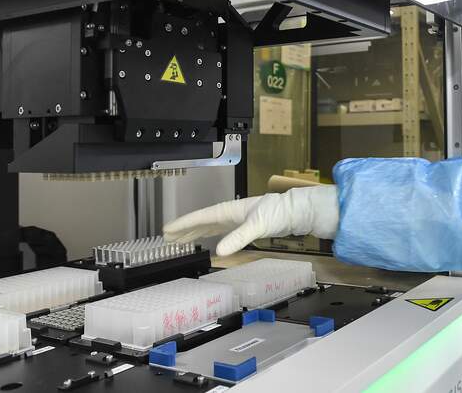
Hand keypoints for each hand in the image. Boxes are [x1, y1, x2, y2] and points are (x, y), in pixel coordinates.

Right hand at [163, 185, 339, 255]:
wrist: (295, 212)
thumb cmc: (279, 212)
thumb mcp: (257, 226)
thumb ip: (238, 238)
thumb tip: (219, 251)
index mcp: (229, 210)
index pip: (200, 217)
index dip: (183, 224)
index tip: (167, 230)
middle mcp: (230, 213)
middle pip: (201, 221)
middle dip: (184, 229)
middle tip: (166, 237)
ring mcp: (236, 219)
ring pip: (209, 225)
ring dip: (194, 232)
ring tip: (179, 240)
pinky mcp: (243, 225)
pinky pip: (219, 230)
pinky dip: (208, 234)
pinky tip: (207, 240)